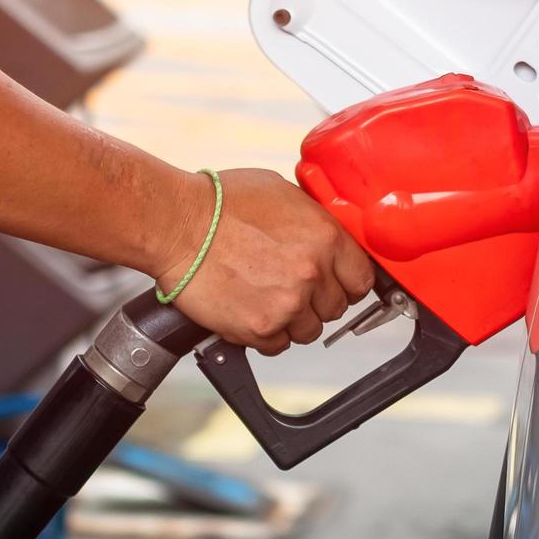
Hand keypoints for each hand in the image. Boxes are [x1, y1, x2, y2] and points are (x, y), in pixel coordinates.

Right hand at [161, 169, 374, 354]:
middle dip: (316, 301)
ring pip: (308, 331)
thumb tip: (328, 237)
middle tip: (289, 287)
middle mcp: (313, 273)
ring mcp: (288, 304)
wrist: (177, 225)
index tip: (337, 284)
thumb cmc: (221, 203)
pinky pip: (277, 345)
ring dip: (291, 320)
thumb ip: (314, 221)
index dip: (348, 283)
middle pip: (336, 308)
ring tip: (264, 297)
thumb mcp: (283, 194)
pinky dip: (265, 334)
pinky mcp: (259, 327)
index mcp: (326, 238)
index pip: (362, 279)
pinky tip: (249, 310)